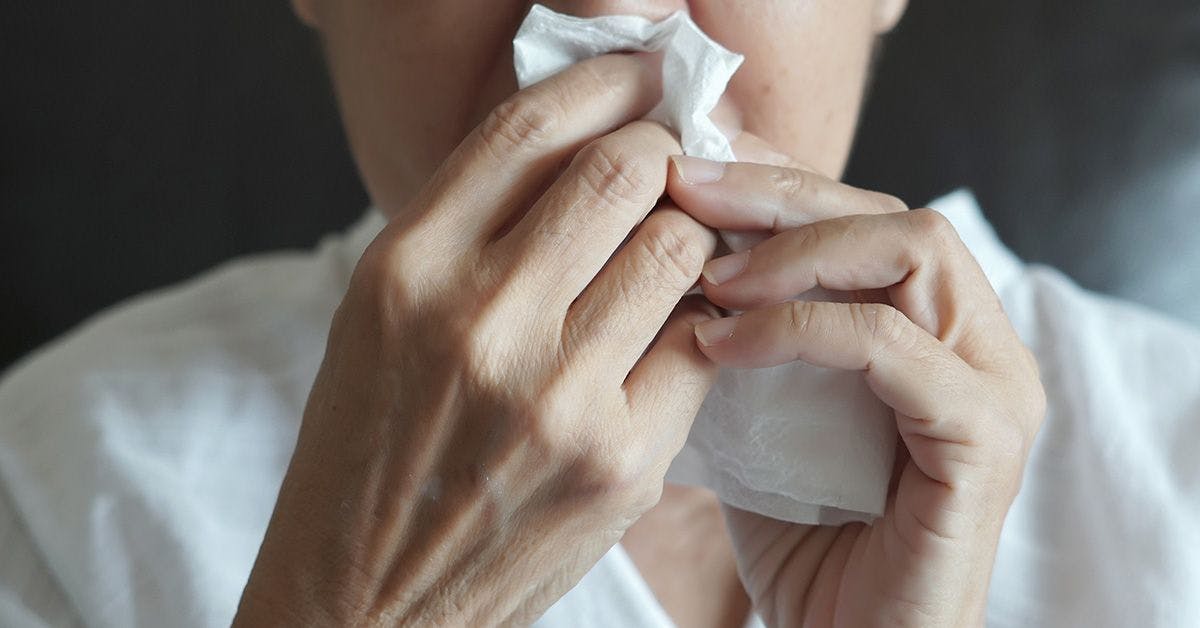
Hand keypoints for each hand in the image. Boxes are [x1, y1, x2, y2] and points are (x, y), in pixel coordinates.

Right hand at [235, 54, 721, 625]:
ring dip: (691, 238)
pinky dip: (698, 326)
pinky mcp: (619, 460)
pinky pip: (699, 346)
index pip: (531, 125)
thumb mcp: (385, 315)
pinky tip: (675, 335)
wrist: (368, 598)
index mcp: (407, 267)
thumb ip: (472, 226)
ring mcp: (555, 394)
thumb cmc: (373, 449)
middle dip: (665, 152)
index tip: (642, 76)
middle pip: (626, 171)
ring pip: (679, 250)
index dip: (604, 82)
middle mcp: (478, 319)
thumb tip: (585, 144)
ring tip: (672, 257)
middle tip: (672, 165)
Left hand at [667, 152, 1045, 626]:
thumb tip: (674, 243)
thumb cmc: (804, 535)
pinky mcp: (984, 437)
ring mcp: (995, 386)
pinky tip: (724, 343)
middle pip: (891, 214)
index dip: (776, 182)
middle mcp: (979, 343)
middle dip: (779, 191)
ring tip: (708, 277)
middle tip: (685, 185)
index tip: (684, 171)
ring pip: (913, 251)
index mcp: (936, 328)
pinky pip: (893, 345)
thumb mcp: (761, 408)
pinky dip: (801, 330)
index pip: (865, 215)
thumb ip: (745, 331)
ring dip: (794, 251)